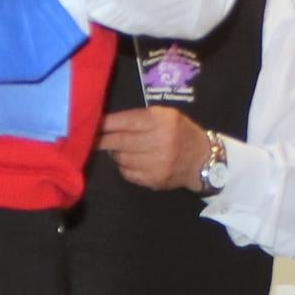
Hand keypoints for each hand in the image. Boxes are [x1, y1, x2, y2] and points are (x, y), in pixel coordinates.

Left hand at [97, 104, 214, 193]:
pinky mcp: (155, 180)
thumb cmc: (181, 132)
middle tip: (93, 139)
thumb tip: (108, 123)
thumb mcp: (167, 115)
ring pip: (121, 158)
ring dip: (116, 153)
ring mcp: (158, 163)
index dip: (106, 124)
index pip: (126, 122)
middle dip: (103, 140)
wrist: (202, 160)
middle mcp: (160, 142)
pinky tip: (132, 161)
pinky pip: (127, 173)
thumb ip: (141, 117)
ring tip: (121, 149)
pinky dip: (124, 166)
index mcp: (162, 122)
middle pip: (120, 142)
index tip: (91, 124)